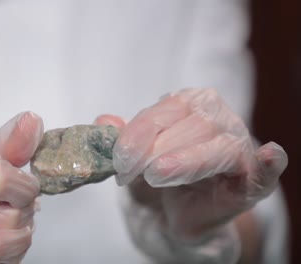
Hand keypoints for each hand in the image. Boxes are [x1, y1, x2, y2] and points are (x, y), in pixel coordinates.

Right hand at [0, 112, 43, 263]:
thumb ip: (10, 139)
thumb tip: (34, 121)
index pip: (2, 181)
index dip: (28, 187)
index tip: (27, 186)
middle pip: (8, 216)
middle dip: (26, 212)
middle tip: (21, 205)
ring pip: (1, 247)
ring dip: (20, 236)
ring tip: (14, 223)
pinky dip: (7, 257)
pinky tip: (0, 239)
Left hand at [96, 88, 287, 261]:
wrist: (175, 211)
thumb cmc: (158, 174)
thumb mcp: (134, 155)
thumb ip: (121, 138)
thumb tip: (103, 122)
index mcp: (192, 105)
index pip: (169, 108)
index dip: (141, 131)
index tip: (119, 156)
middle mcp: (220, 120)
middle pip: (195, 125)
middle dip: (156, 148)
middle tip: (129, 171)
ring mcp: (240, 149)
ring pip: (219, 147)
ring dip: (185, 161)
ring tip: (156, 175)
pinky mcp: (252, 182)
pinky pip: (266, 171)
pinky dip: (270, 164)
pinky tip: (269, 156)